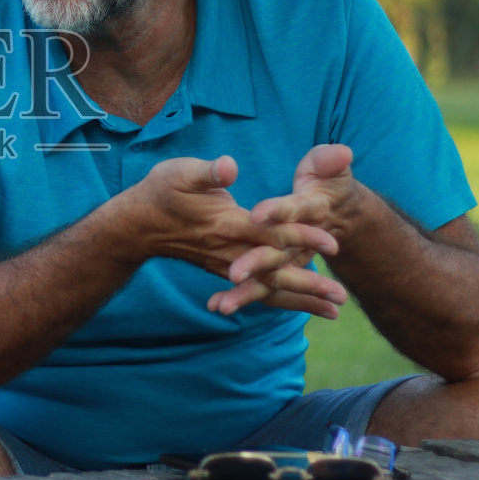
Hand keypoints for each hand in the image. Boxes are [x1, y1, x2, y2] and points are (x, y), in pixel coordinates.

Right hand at [131, 156, 344, 318]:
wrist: (136, 225)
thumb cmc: (160, 192)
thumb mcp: (180, 172)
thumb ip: (208, 172)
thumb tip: (229, 167)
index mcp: (226, 224)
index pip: (270, 232)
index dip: (302, 235)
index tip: (332, 242)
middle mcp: (229, 251)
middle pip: (276, 271)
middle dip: (310, 284)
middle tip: (342, 297)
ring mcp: (227, 265)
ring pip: (269, 288)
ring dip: (302, 300)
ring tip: (334, 312)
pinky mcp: (225, 270)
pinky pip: (258, 292)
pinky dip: (282, 302)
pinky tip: (304, 308)